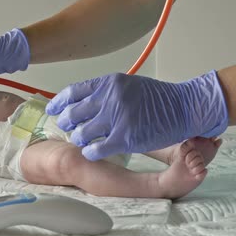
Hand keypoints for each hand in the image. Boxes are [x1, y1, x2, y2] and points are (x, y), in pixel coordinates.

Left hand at [46, 71, 227, 160]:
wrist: (183, 108)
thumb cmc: (157, 98)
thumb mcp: (127, 85)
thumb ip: (104, 92)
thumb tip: (79, 102)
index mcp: (108, 83)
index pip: (72, 92)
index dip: (58, 103)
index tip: (52, 111)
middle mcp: (110, 98)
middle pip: (72, 114)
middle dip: (66, 124)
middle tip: (69, 129)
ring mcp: (117, 118)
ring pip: (81, 133)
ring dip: (79, 139)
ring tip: (84, 141)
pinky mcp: (126, 138)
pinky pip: (97, 149)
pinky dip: (90, 152)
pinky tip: (92, 152)